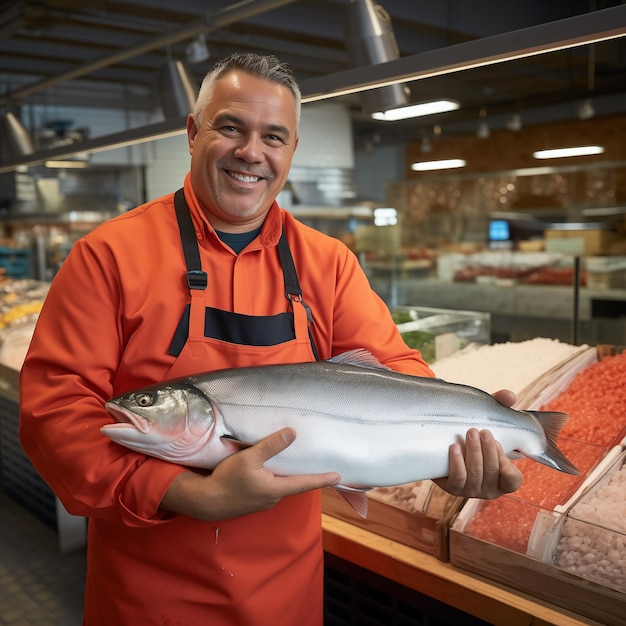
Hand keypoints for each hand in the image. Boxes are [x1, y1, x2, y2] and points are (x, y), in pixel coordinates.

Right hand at [160, 427, 340, 520]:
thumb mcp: (249, 458)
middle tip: (318, 465)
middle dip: (306, 475)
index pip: (305, 483)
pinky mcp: (252, 500)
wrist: (205, 501)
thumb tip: (292, 433)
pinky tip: (269, 469)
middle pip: (294, 484)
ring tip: (294, 462)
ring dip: (287, 475)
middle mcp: (273, 498)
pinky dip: (274, 478)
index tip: (338, 476)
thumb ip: (271, 446)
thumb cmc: (227, 480)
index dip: (322, 479)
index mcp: (276, 489)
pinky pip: (269, 487)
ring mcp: (262, 501)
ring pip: (280, 485)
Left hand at [433, 389, 522, 498]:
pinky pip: (457, 479)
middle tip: (481, 431)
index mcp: (503, 479)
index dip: (506, 463)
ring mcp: (470, 490)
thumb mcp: (490, 421)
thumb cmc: (476, 435)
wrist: (446, 443)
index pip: (513, 480)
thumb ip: (501, 408)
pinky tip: (455, 447)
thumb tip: (509, 396)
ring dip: (473, 452)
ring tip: (470, 433)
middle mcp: (489, 489)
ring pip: (475, 474)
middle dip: (488, 450)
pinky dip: (457, 463)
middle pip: (491, 472)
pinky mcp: (452, 488)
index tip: (499, 443)